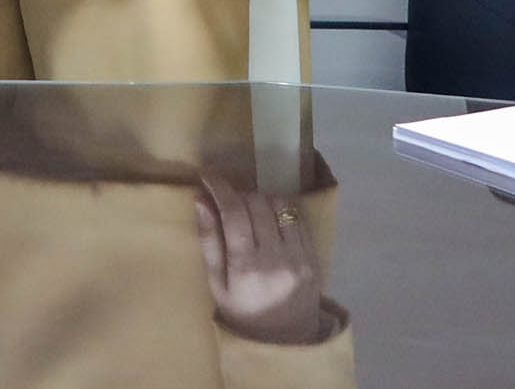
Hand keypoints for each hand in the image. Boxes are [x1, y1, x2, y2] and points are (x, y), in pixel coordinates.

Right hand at [194, 172, 326, 344]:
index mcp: (246, 266)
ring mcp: (299, 256)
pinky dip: (280, 210)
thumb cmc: (242, 311)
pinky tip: (270, 219)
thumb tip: (200, 200)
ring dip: (260, 199)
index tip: (207, 175)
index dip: (220, 187)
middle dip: (238, 193)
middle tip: (227, 199)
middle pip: (257, 203)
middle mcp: (276, 258)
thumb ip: (209, 240)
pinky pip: (297, 217)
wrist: (286, 338)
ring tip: (250, 210)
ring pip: (279, 205)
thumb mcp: (216, 283)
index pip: (234, 212)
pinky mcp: (314, 255)